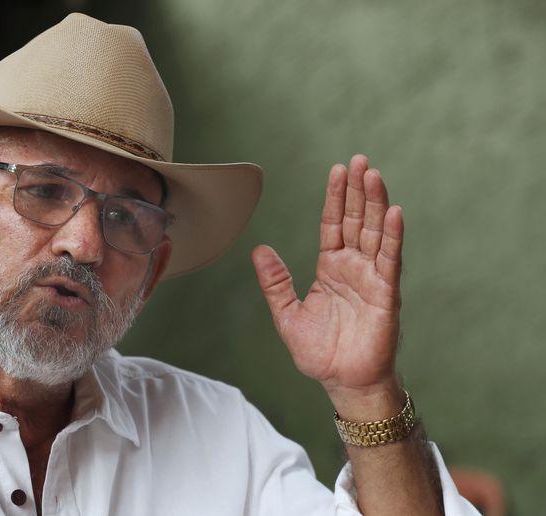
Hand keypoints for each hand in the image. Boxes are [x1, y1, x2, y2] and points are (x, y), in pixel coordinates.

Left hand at [252, 155, 403, 404]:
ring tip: (374, 174)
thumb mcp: (287, 314)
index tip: (337, 170)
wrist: (343, 383)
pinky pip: (389, 260)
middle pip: (357, 220)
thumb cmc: (320, 353)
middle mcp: (353, 267)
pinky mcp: (386, 294)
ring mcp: (371, 278)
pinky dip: (393, 236)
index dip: (335, 197)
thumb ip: (275, 282)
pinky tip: (394, 211)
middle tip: (359, 160)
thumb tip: (259, 249)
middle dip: (357, 190)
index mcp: (331, 268)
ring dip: (376, 203)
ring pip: (375, 232)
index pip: (333, 224)